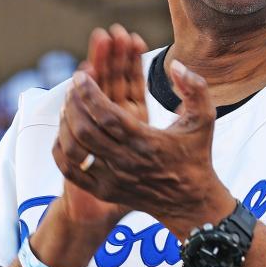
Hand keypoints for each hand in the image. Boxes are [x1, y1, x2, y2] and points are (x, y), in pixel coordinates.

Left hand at [54, 55, 234, 239]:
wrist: (190, 201)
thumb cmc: (195, 155)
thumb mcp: (204, 120)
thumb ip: (196, 89)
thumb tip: (176, 65)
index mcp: (148, 143)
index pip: (109, 116)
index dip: (90, 94)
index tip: (80, 76)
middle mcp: (127, 163)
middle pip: (86, 131)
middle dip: (74, 104)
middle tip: (72, 87)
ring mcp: (113, 179)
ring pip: (75, 150)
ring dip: (65, 125)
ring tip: (67, 106)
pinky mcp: (103, 191)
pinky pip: (71, 171)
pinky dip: (61, 150)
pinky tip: (64, 132)